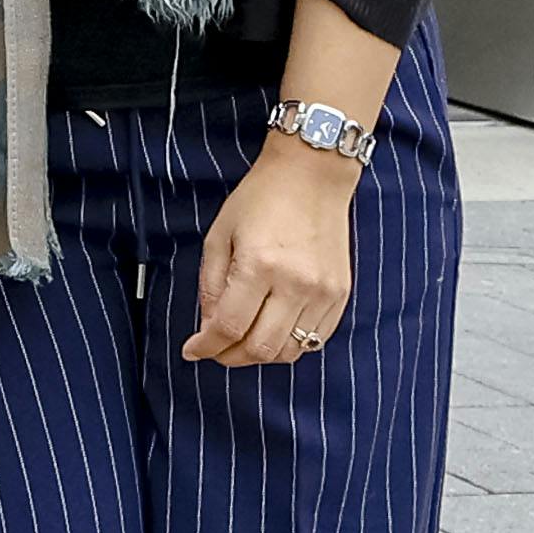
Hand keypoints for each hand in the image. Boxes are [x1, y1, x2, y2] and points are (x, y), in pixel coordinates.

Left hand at [188, 137, 362, 365]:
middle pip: (260, 348)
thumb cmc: (260, 199)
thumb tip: (210, 328)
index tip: (193, 350)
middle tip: (215, 349)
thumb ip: (211, 285)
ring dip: (260, 355)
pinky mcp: (340, 294)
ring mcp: (323, 291)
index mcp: (259, 265)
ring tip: (242, 341)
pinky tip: (272, 331)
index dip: (206, 347)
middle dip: (230, 357)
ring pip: (289, 351)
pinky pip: (315, 340)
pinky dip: (290, 345)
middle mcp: (296, 283)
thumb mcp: (220, 235)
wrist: (312, 175)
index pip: (229, 327)